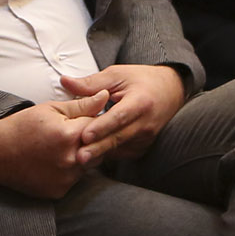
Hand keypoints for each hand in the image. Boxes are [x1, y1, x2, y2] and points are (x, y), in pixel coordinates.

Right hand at [0, 92, 111, 197]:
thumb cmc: (21, 127)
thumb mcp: (50, 109)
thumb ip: (81, 105)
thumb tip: (106, 97)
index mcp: (69, 135)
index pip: (98, 125)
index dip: (89, 120)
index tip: (77, 119)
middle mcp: (71, 160)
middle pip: (98, 148)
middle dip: (89, 140)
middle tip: (69, 135)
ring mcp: (65, 179)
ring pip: (88, 165)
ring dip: (81, 156)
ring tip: (59, 148)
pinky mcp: (59, 191)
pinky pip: (74, 179)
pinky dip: (69, 171)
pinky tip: (52, 162)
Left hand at [58, 63, 184, 160]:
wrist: (169, 91)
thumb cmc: (141, 80)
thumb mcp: (117, 75)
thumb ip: (91, 83)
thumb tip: (65, 82)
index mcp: (140, 102)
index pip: (119, 117)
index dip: (102, 127)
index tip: (85, 135)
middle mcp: (145, 123)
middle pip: (118, 138)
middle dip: (97, 148)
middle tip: (79, 157)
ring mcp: (146, 138)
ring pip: (119, 149)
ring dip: (100, 154)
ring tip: (80, 160)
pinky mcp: (142, 147)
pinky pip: (122, 153)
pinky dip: (107, 155)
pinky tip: (91, 157)